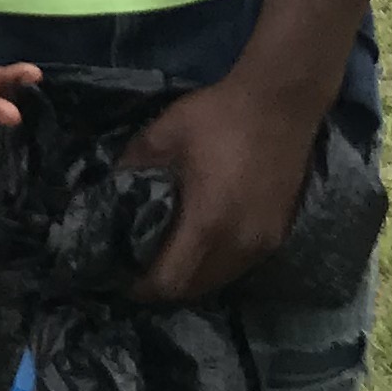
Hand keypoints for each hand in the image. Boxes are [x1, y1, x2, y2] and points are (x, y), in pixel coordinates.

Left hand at [120, 74, 321, 303]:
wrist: (282, 102)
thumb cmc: (220, 117)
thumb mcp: (164, 134)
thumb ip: (133, 166)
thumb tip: (109, 188)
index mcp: (209, 224)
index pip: (171, 280)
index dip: (143, 286)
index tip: (122, 277)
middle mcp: (240, 245)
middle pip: (196, 288)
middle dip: (165, 285)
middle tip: (140, 267)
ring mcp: (264, 243)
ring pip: (221, 279)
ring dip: (193, 277)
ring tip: (168, 257)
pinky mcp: (279, 234)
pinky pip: (240, 265)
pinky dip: (217, 265)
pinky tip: (202, 244)